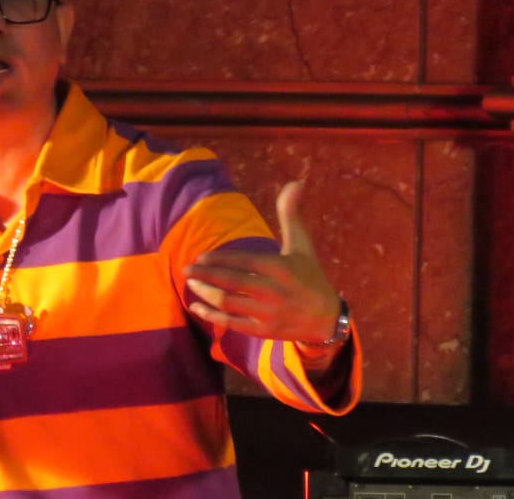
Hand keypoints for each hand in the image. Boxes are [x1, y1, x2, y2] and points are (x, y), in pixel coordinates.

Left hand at [183, 181, 340, 341]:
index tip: (200, 258)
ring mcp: (267, 313)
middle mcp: (273, 290)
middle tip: (186, 270)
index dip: (219, 260)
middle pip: (231, 282)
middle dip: (205, 276)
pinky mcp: (263, 331)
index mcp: (280, 267)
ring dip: (206, 294)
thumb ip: (291, 214)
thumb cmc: (310, 276)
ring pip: (228, 303)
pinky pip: (232, 323)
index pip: (243, 261)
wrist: (326, 318)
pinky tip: (197, 307)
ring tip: (191, 285)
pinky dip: (212, 316)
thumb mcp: (302, 245)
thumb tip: (295, 182)